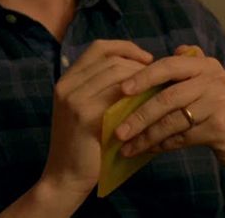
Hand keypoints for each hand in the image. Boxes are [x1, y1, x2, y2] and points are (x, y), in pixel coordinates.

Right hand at [37, 40, 152, 207]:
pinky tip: (149, 106)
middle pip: (110, 60)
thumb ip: (99, 89)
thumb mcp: (83, 109)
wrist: (65, 176)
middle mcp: (67, 85)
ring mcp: (75, 100)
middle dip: (139, 65)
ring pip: (116, 75)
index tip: (146, 58)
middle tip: (159, 78)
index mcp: (66, 80)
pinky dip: (137, 98)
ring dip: (142, 80)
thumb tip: (137, 69)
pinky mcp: (86, 117)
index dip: (125, 48)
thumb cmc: (82, 144)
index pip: (98, 48)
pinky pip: (118, 98)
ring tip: (157, 90)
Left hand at [113, 45, 224, 179]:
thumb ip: (185, 70)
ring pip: (172, 120)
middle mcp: (214, 80)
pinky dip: (161, 145)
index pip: (169, 66)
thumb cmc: (219, 112)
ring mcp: (219, 103)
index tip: (122, 89)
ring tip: (126, 145)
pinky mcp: (221, 128)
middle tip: (117, 128)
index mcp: (205, 66)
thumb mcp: (206, 85)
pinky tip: (147, 150)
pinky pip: (181, 137)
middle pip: (167, 97)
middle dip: (139, 114)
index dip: (143, 76)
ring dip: (146, 135)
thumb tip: (156, 56)